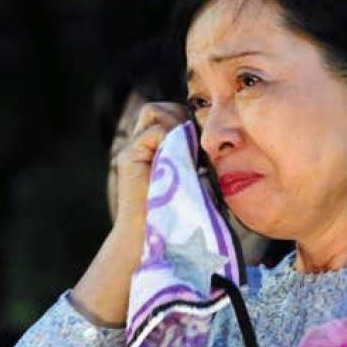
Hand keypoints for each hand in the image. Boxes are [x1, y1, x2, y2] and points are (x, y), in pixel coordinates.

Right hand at [112, 101, 190, 232]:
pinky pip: (153, 132)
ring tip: (187, 151)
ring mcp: (133, 149)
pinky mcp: (128, 157)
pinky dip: (169, 140)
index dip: (187, 120)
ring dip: (176, 126)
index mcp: (156, 148)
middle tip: (196, 144)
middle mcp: (142, 144)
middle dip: (182, 117)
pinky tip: (178, 161)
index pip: (170, 114)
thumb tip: (219, 143)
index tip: (203, 142)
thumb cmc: (180, 216)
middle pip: (161, 108)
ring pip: (155, 112)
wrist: (155, 238)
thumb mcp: (194, 180)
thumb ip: (197, 159)